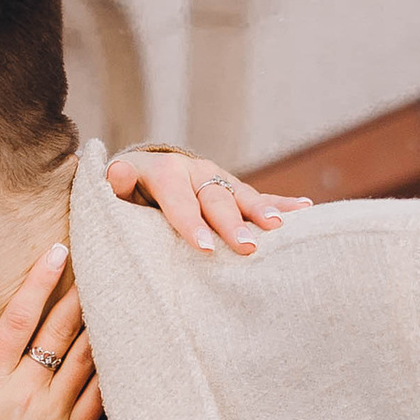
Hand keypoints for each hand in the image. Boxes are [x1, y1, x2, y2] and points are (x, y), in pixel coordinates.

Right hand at [0, 245, 102, 419]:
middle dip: (79, 293)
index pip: (20, 318)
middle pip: (61, 330)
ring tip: (116, 297)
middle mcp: (26, 392)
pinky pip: (101, 396)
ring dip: (101, 325)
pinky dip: (112, 370)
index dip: (40, 280)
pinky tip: (123, 351)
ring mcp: (55, 415)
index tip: (58, 251)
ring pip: (86, 358)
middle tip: (99, 262)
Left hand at [108, 146, 311, 254]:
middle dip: (232, 224)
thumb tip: (117, 172)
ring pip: (241, 196)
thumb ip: (114, 186)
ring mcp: (217, 179)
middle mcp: (195, 171)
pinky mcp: (232, 188)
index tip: (203, 247)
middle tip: (246, 248)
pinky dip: (282, 203)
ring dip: (261, 211)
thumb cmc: (125, 196)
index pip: (179, 200)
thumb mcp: (114, 191)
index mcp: (165, 172)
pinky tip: (305, 210)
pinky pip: (259, 197)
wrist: (141, 176)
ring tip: (278, 228)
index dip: (190, 223)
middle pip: (215, 199)